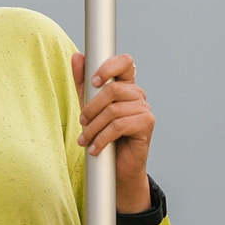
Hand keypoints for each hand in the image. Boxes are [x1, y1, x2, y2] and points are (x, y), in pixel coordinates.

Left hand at [71, 51, 154, 210]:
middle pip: (112, 89)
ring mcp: (144, 109)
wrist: (117, 168)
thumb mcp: (88, 107)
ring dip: (94, 128)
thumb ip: (83, 82)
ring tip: (85, 140)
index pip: (125, 62)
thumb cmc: (104, 135)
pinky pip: (119, 126)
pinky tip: (94, 148)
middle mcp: (138, 94)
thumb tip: (77, 56)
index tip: (93, 81)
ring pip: (113, 110)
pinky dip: (102, 138)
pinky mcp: (147, 124)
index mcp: (126, 85)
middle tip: (82, 122)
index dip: (109, 66)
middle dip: (91, 107)